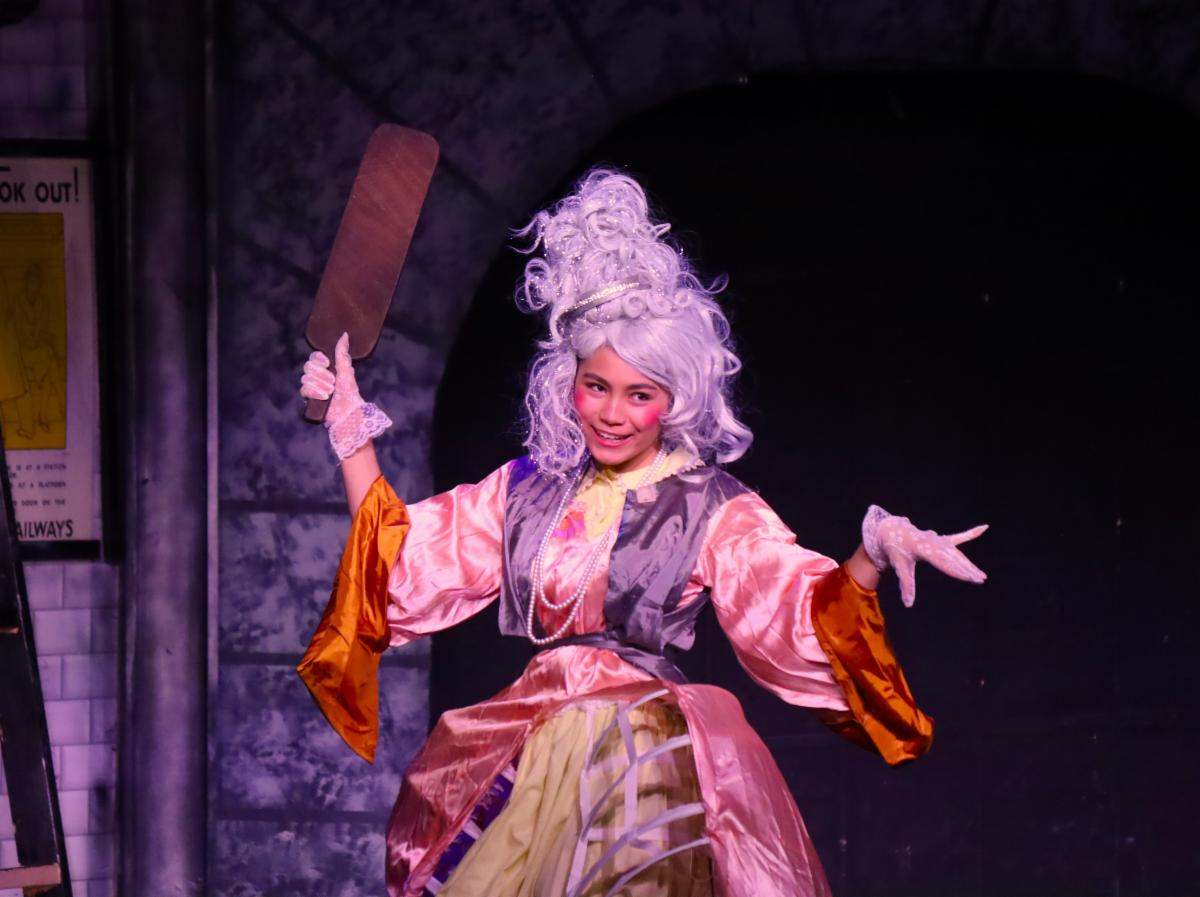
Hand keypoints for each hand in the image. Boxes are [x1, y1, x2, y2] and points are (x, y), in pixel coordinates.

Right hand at [299, 333, 391, 459]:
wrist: (348, 414)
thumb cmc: (349, 393)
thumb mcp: (346, 371)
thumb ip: (342, 354)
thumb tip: (345, 335)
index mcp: (326, 370)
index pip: (314, 358)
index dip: (318, 359)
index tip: (327, 363)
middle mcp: (317, 378)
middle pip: (308, 367)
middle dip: (322, 375)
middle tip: (332, 383)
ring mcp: (311, 389)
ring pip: (305, 378)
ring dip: (320, 385)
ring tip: (330, 393)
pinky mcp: (307, 400)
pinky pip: (304, 390)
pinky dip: (315, 393)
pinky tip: (323, 397)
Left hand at [862, 505, 986, 607]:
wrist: (893, 530)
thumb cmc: (896, 550)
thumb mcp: (899, 567)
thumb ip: (906, 585)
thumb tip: (908, 604)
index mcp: (923, 548)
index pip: (942, 562)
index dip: (956, 570)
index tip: (969, 577)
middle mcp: (934, 542)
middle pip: (954, 558)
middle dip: (967, 569)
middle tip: (980, 580)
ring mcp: (939, 540)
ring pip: (957, 553)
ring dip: (969, 564)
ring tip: (981, 576)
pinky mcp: (942, 539)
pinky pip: (959, 537)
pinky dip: (971, 533)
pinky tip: (984, 528)